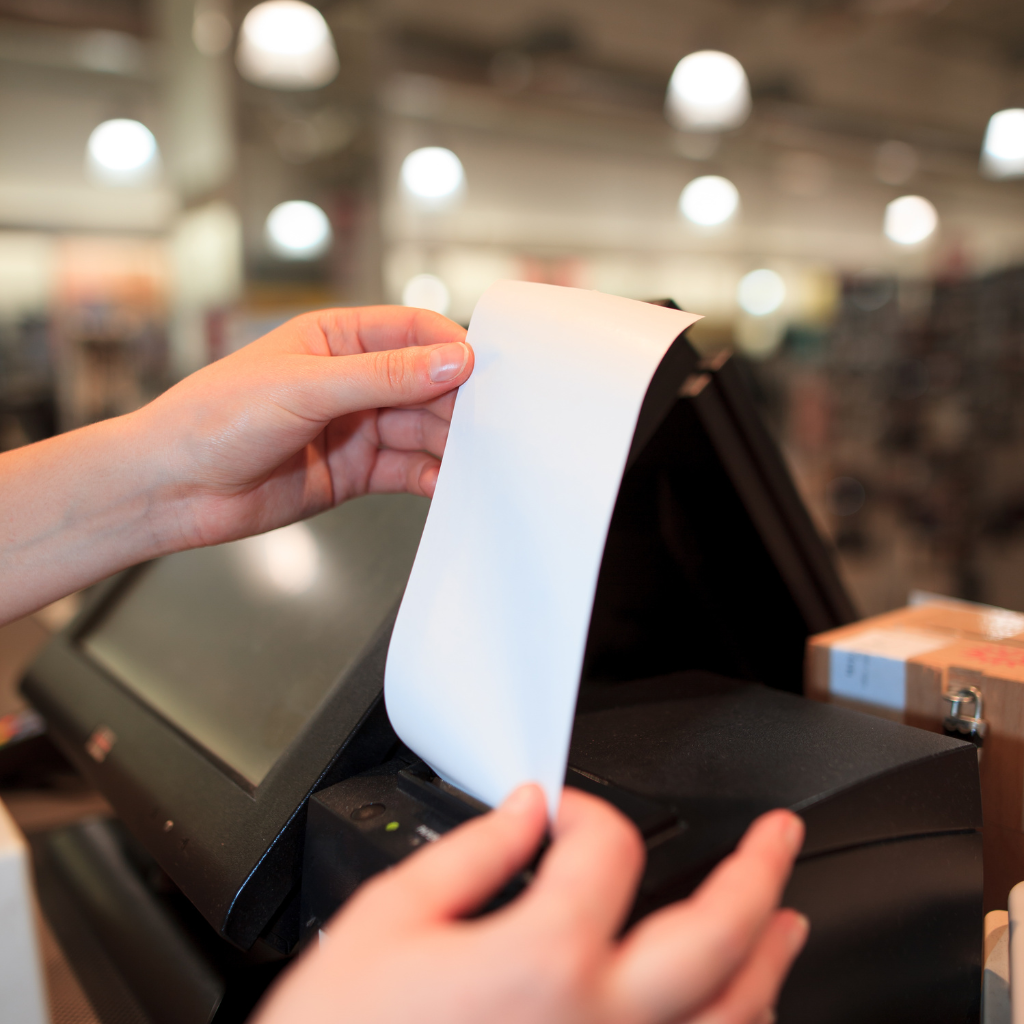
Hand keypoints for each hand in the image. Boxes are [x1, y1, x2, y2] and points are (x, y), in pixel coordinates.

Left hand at [143, 305, 471, 547]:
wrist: (173, 488)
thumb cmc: (213, 418)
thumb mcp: (304, 386)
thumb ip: (384, 376)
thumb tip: (451, 360)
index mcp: (336, 338)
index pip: (411, 332)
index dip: (450, 348)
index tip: (482, 370)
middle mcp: (350, 381)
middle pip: (424, 385)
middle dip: (455, 403)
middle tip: (487, 424)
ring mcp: (354, 428)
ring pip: (420, 430)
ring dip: (448, 444)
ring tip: (475, 459)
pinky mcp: (354, 473)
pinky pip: (405, 471)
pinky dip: (429, 477)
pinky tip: (446, 484)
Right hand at [253, 787, 807, 1023]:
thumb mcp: (389, 920)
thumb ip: (471, 853)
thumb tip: (523, 812)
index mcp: (544, 960)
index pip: (608, 849)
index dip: (587, 810)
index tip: (562, 812)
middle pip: (719, 935)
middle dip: (758, 871)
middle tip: (779, 836)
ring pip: (734, 1018)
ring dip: (768, 960)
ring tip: (786, 920)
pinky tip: (737, 1013)